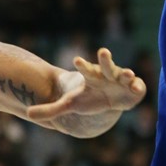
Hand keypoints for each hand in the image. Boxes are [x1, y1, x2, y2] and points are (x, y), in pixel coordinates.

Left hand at [27, 49, 146, 121]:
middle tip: (103, 52)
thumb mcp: (69, 105)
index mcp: (91, 77)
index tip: (75, 60)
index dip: (82, 65)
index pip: (85, 69)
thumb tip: (28, 114)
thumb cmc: (87, 99)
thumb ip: (50, 110)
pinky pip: (137, 87)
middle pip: (106, 65)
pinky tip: (137, 88)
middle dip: (105, 59)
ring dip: (126, 73)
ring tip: (128, 74)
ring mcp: (121, 81)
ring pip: (123, 74)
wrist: (106, 102)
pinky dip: (138, 86)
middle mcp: (107, 75)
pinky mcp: (133, 90)